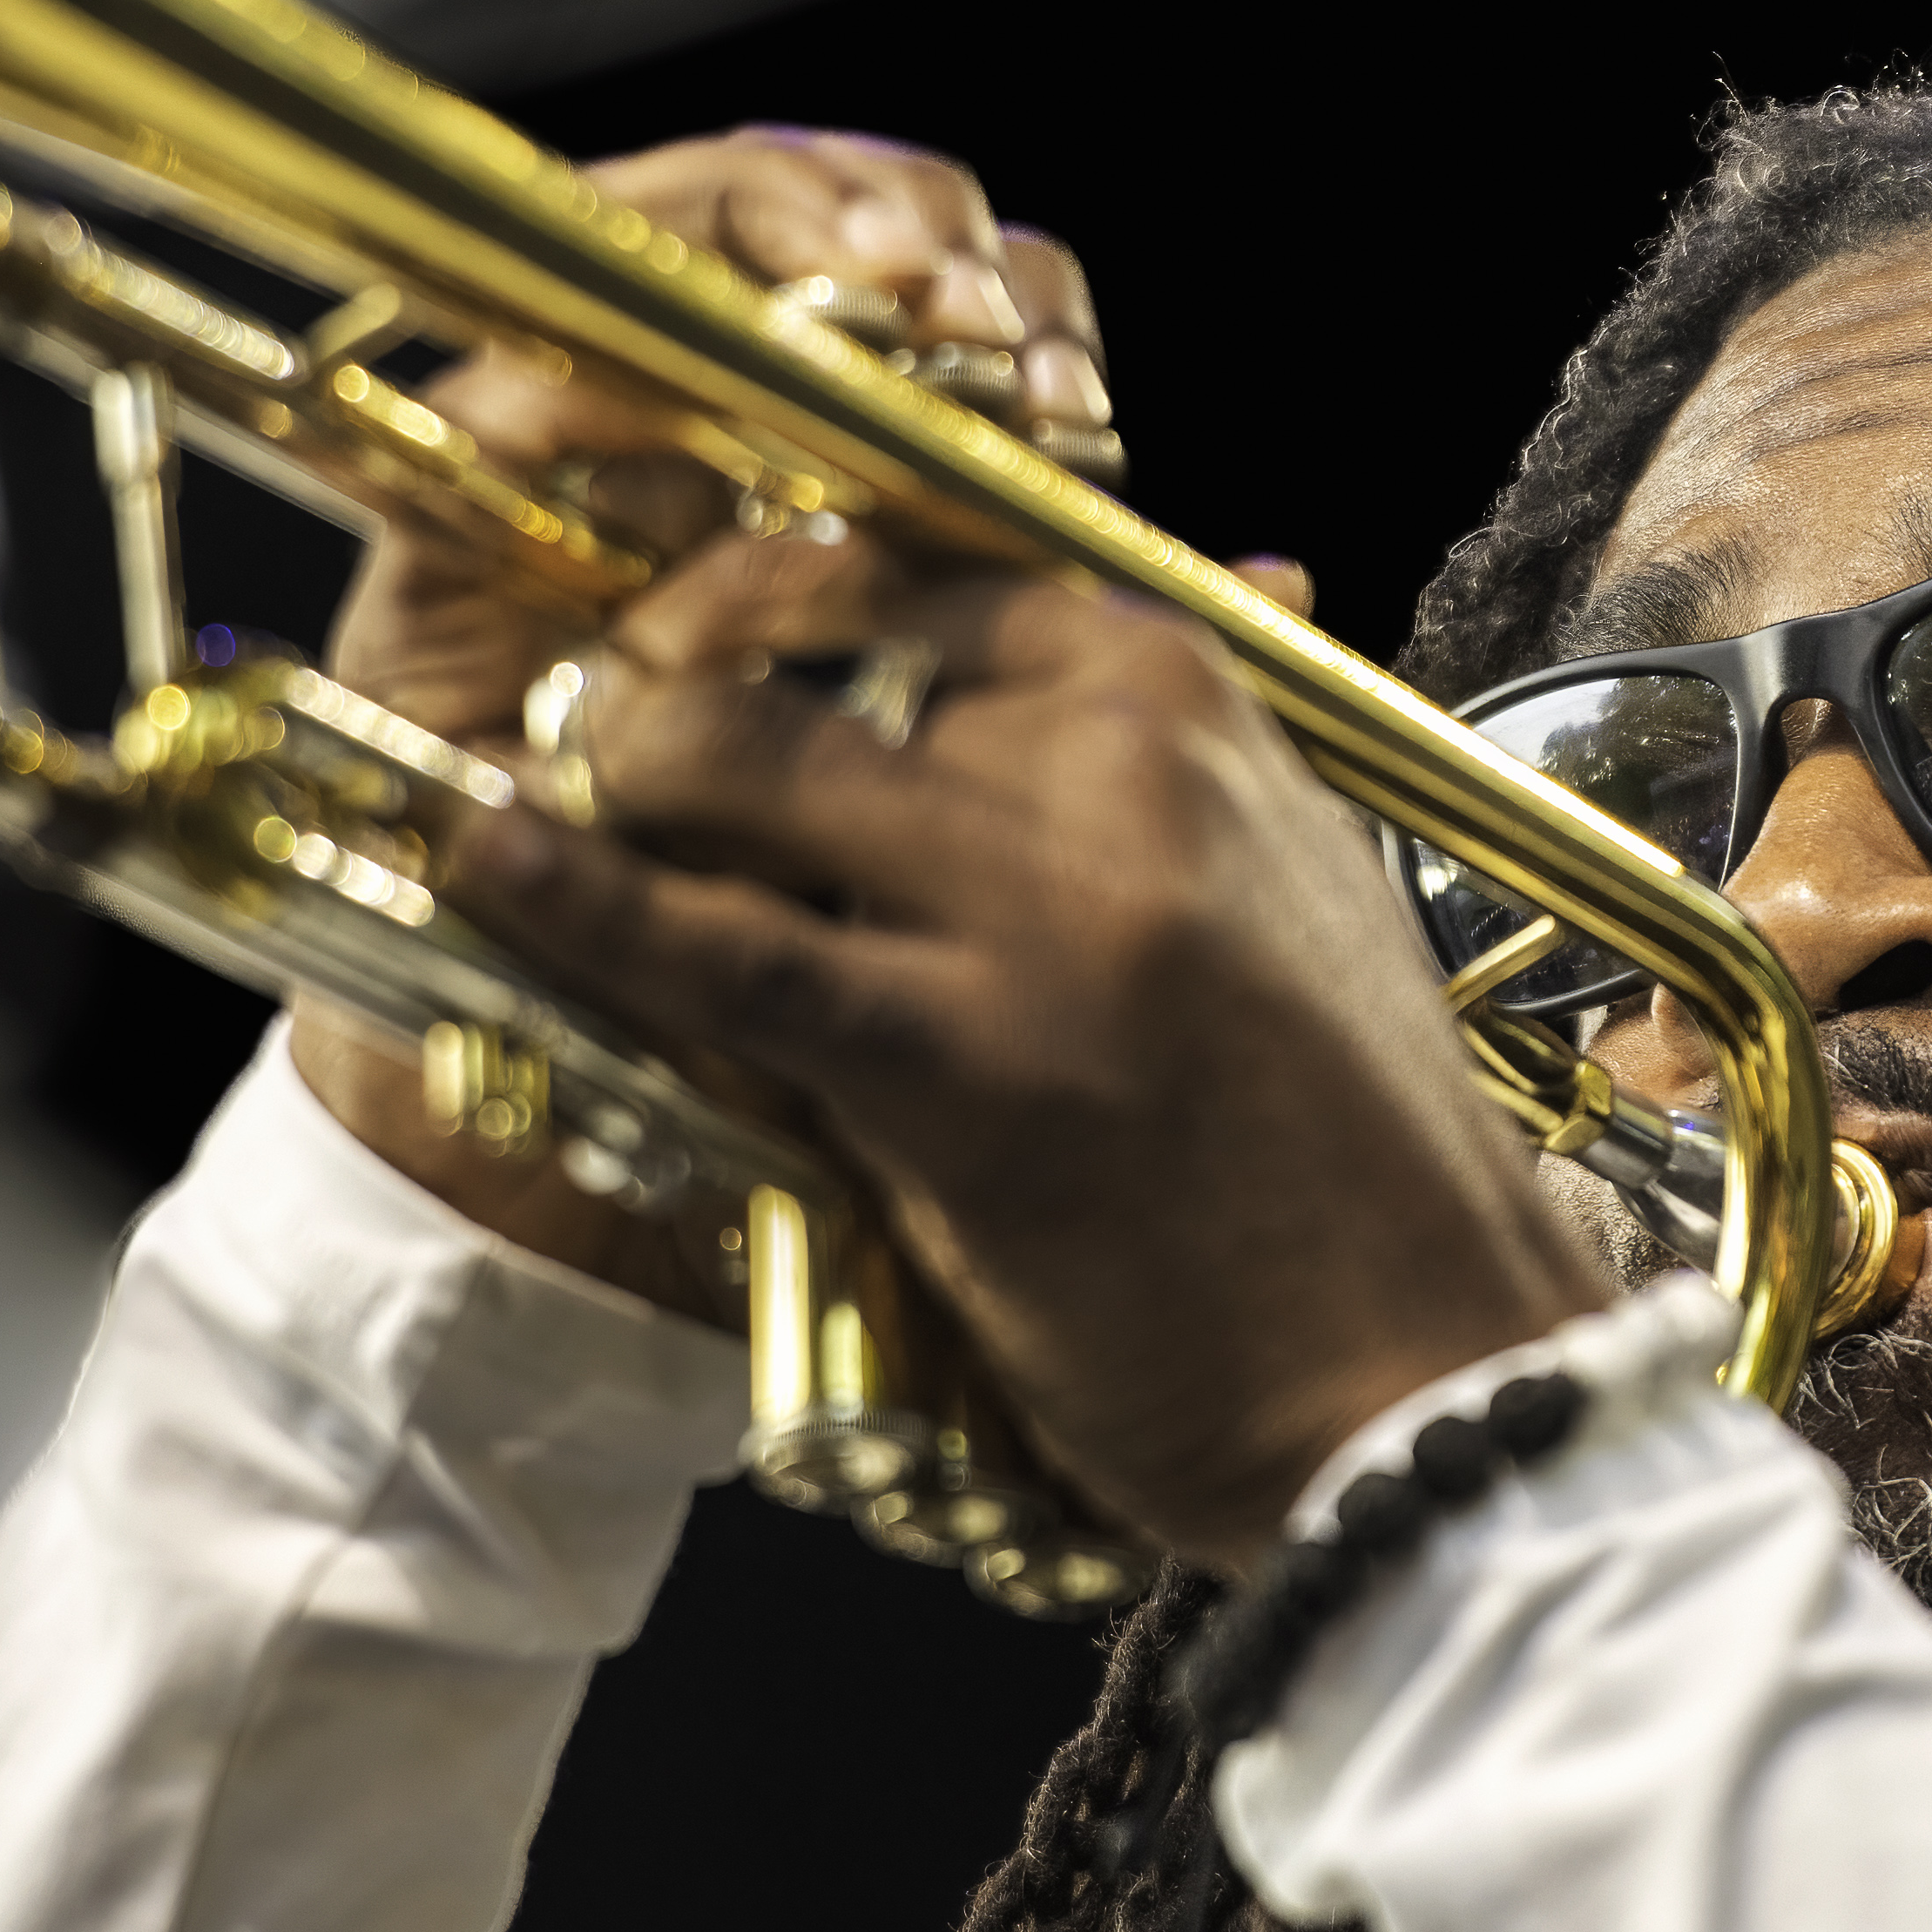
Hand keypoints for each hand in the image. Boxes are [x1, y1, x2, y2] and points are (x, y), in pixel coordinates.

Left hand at [299, 135, 1608, 1553]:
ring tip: (546, 806)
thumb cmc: (1346, 1161)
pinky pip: (722, 945)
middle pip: (816, 633)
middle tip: (589, 719)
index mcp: (1197, 697)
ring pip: (745, 765)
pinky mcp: (973, 1064)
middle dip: (670, 666)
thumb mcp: (1282, 894)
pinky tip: (498, 858)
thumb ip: (1161, 773)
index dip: (768, 583)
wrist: (1433, 1376)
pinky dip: (582, 898)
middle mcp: (1128, 758)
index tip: (681, 624)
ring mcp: (1053, 904)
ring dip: (616, 780)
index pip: (924, 555)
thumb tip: (1075, 649)